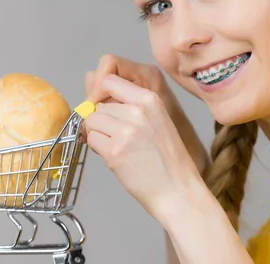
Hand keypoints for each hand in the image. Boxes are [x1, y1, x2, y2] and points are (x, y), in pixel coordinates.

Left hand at [83, 54, 209, 175]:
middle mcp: (137, 111)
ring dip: (98, 134)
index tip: (105, 108)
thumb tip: (94, 101)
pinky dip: (98, 148)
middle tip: (117, 137)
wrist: (178, 190)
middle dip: (102, 120)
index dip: (102, 94)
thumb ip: (131, 106)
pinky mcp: (114, 152)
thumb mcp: (157, 120)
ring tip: (117, 147)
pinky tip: (116, 157)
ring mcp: (125, 131)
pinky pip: (92, 140)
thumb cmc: (167, 158)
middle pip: (98, 105)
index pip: (110, 80)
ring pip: (91, 121)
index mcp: (150, 99)